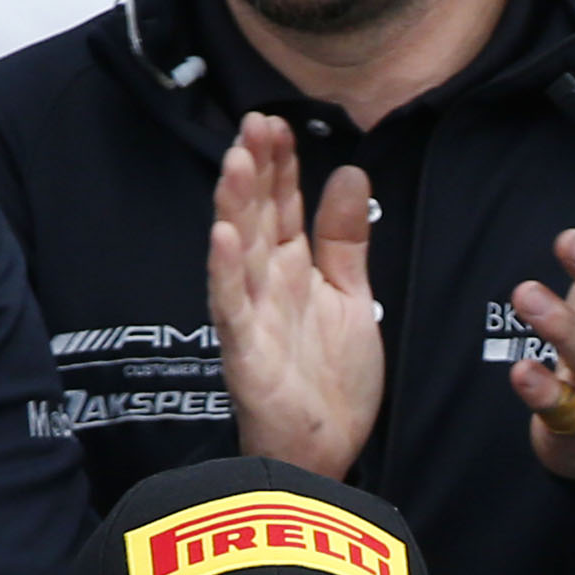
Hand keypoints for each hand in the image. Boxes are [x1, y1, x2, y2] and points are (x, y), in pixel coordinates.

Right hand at [207, 113, 383, 475]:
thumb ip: (346, 238)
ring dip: (235, 207)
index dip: (280, 165)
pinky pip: (232, 308)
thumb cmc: (331, 379)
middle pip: (257, 218)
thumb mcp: (351, 295)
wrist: (326, 451)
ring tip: (236, 162)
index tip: (277, 122)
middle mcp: (267, 286)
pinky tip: (223, 238)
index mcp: (292, 270)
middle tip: (255, 123)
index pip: (282, 205)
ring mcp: (252, 317)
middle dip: (255, 171)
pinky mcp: (246, 354)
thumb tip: (349, 171)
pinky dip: (226, 273)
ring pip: (239, 253)